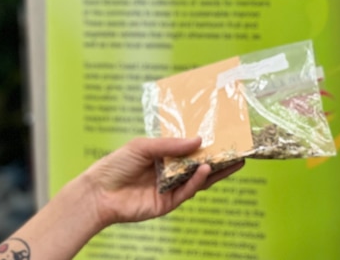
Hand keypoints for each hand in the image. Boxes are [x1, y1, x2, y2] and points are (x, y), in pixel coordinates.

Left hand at [84, 136, 242, 228]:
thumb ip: (170, 145)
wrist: (99, 192)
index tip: (224, 136)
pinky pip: (187, 191)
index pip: (188, 150)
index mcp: (163, 156)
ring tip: (232, 160)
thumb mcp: (142, 147)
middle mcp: (169, 172)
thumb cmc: (116, 165)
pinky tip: (205, 169)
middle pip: (198, 165)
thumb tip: (199, 139)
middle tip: (240, 151)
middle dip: (219, 159)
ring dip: (215, 171)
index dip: (205, 144)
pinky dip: (197, 181)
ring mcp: (170, 188)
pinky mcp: (168, 203)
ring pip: (198, 180)